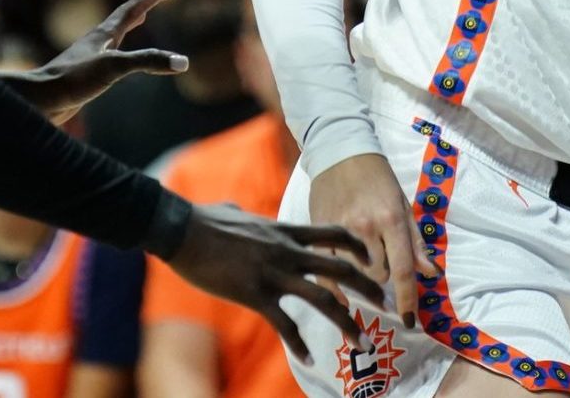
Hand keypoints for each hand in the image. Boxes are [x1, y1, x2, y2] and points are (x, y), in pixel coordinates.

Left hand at [0, 0, 187, 124]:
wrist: (40, 100)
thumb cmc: (72, 80)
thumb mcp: (113, 68)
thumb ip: (147, 61)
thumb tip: (183, 61)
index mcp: (105, 34)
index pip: (135, 6)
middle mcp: (98, 41)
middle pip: (127, 14)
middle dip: (148, 2)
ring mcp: (91, 57)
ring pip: (117, 33)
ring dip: (132, 22)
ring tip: (142, 17)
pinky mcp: (87, 75)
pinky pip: (112, 55)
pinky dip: (124, 49)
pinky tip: (121, 58)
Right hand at [166, 202, 385, 362]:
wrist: (182, 230)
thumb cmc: (204, 220)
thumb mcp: (236, 212)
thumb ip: (247, 215)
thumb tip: (239, 212)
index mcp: (285, 231)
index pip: (334, 234)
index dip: (358, 246)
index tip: (373, 260)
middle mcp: (287, 251)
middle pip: (341, 268)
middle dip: (368, 287)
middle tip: (386, 304)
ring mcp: (273, 274)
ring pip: (323, 299)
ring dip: (348, 323)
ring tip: (364, 343)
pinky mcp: (255, 294)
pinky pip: (285, 324)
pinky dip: (299, 344)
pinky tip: (309, 359)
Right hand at [309, 152, 440, 328]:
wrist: (339, 151)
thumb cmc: (378, 177)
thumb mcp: (403, 204)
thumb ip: (415, 241)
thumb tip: (431, 273)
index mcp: (391, 219)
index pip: (402, 270)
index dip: (407, 299)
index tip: (410, 320)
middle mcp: (366, 227)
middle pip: (379, 276)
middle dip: (385, 277)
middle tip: (384, 265)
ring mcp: (340, 230)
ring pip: (355, 275)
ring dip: (363, 278)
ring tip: (364, 267)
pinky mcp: (319, 230)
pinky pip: (328, 270)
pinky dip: (337, 286)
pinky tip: (343, 296)